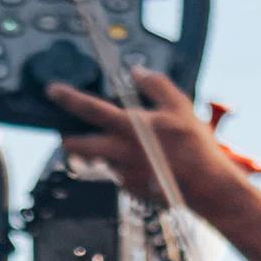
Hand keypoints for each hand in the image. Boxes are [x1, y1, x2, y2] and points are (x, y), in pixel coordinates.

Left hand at [40, 67, 239, 219]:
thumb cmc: (196, 146)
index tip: (52, 91)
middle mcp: (121, 152)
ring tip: (120, 144)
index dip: (68, 98)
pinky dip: (122, 166)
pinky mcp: (131, 189)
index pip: (90, 108)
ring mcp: (123, 173)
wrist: (208, 188)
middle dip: (69, 138)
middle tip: (68, 132)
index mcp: (131, 127)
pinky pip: (117, 174)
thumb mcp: (180, 106)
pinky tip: (143, 162)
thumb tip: (137, 72)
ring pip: (99, 159)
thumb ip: (156, 85)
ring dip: (100, 151)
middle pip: (79, 145)